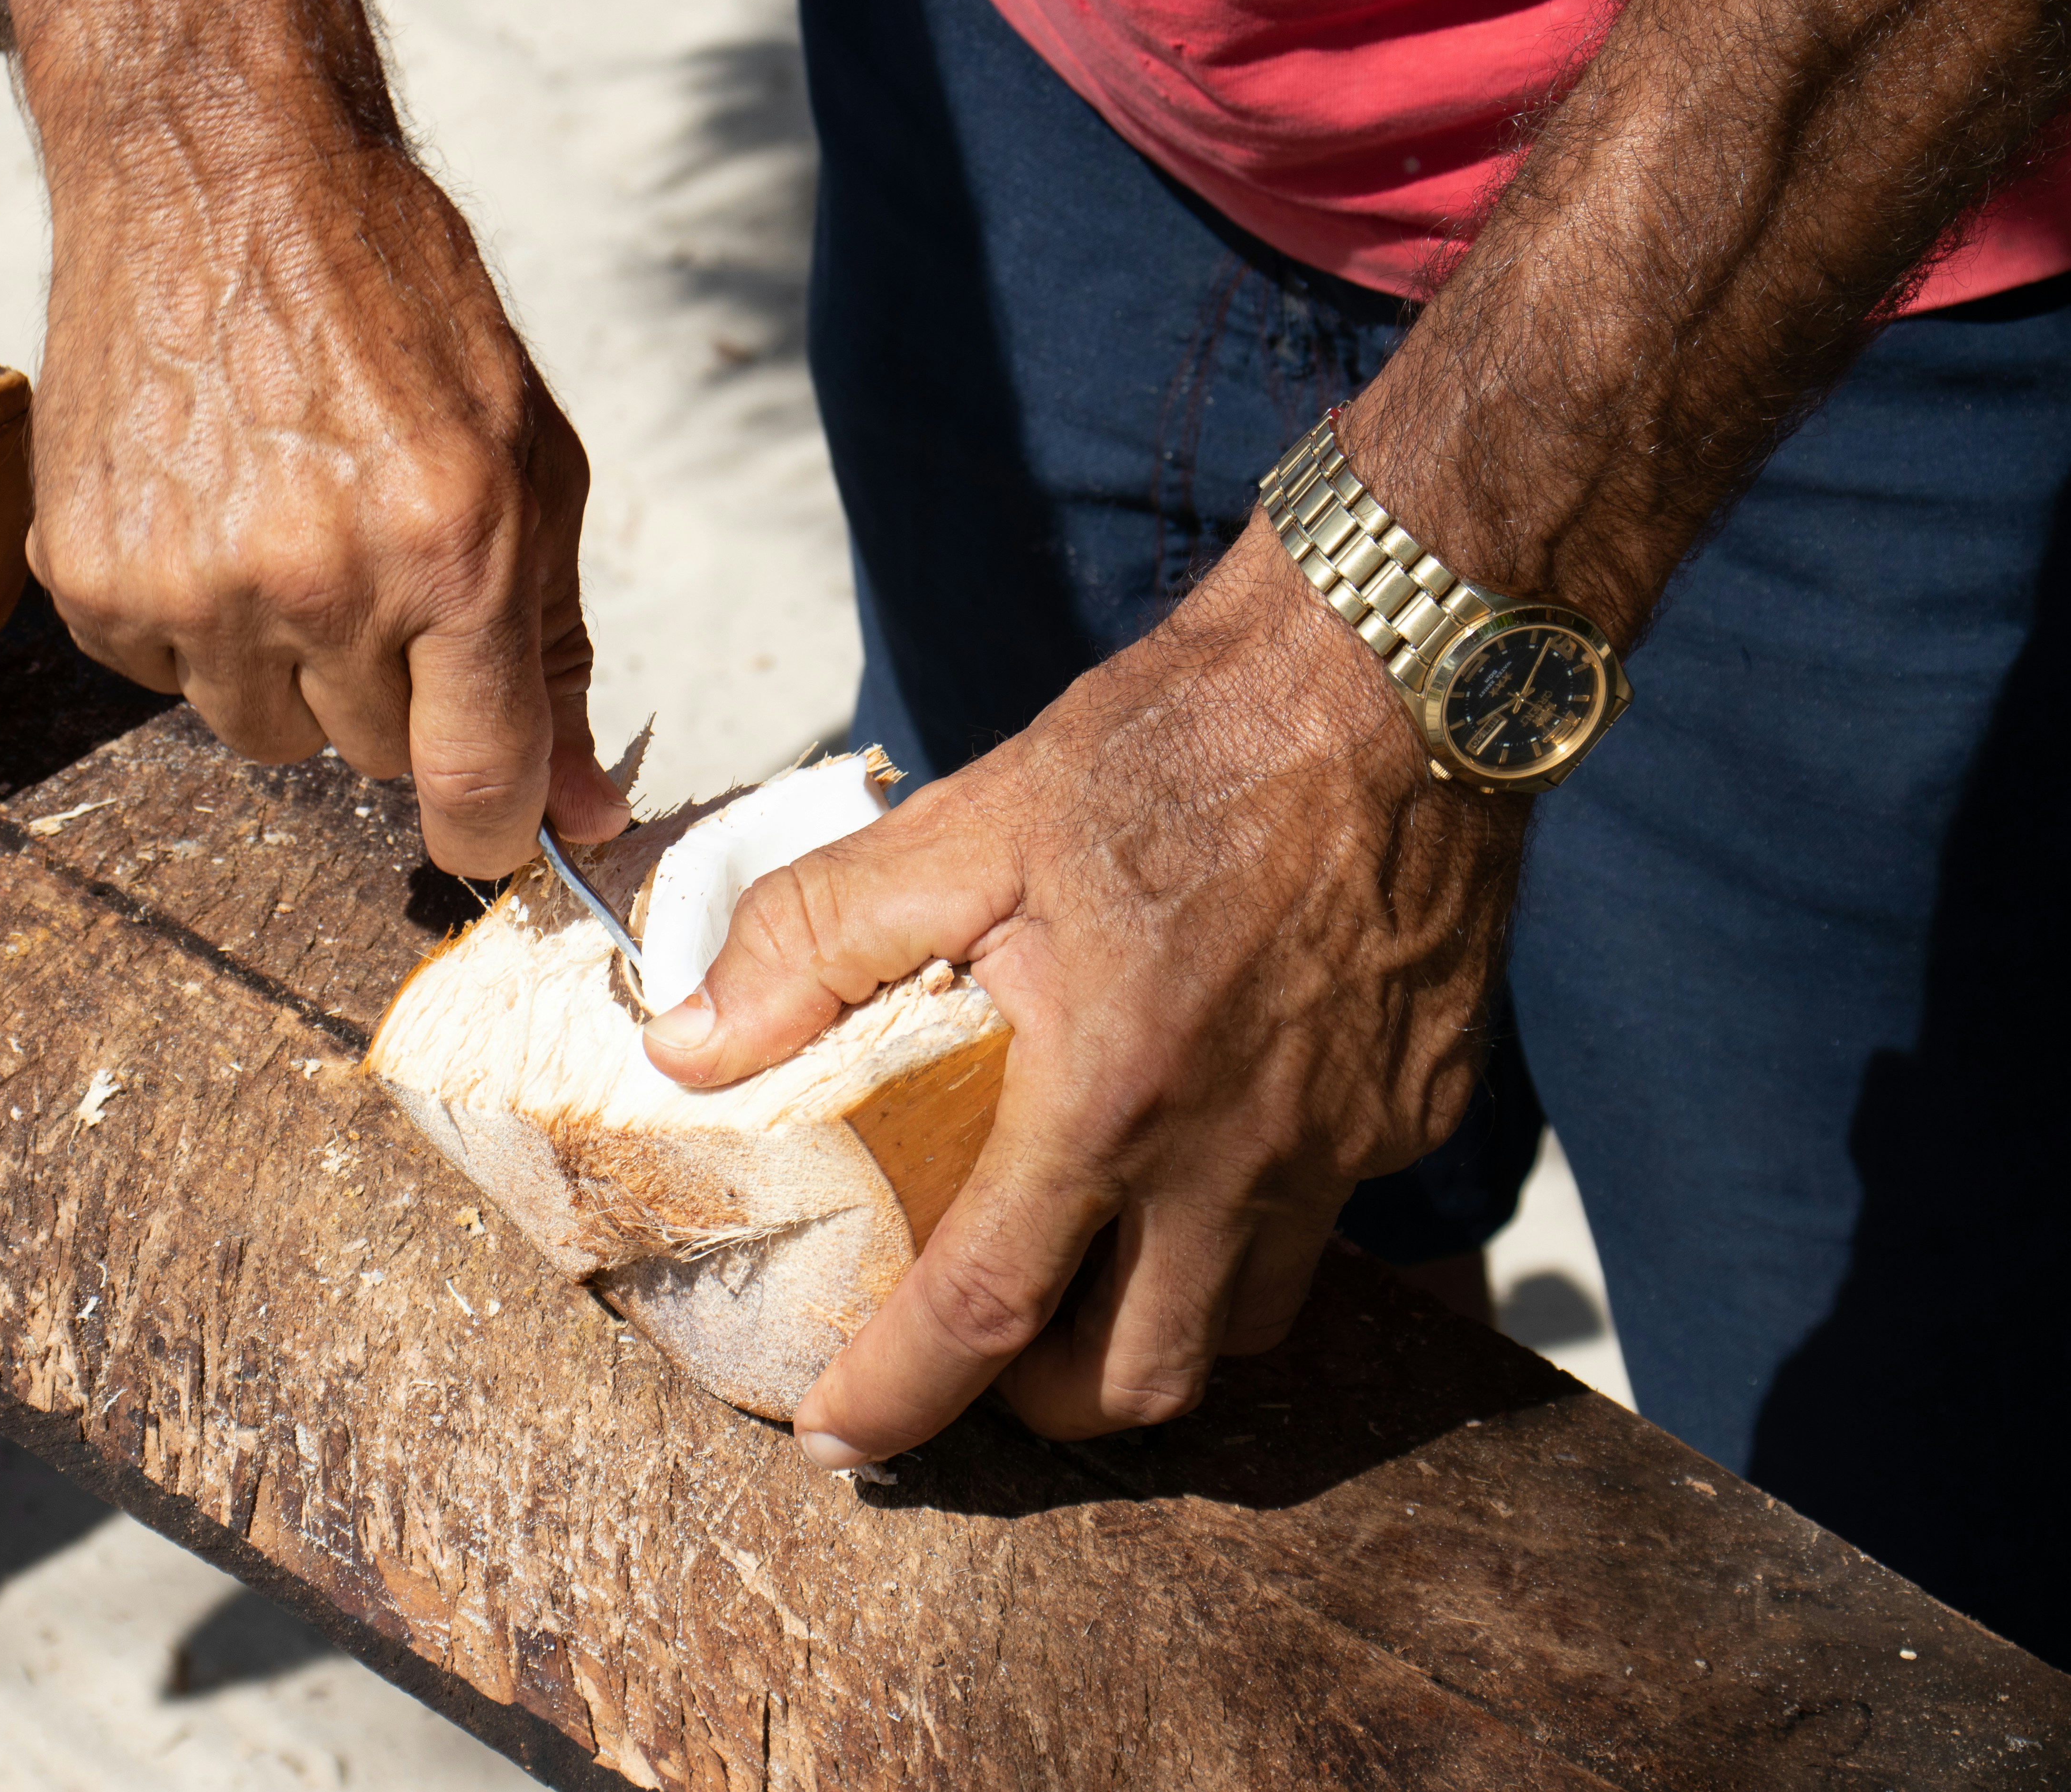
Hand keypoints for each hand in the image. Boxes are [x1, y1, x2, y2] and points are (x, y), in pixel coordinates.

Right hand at [0, 0, 628, 877]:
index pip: (476, 781)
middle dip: (393, 691)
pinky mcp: (91, 578)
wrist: (218, 173)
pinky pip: (165, 680)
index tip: (495, 828)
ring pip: (267, 735)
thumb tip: (582, 814)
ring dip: (289, 666)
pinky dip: (195, 623)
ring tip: (286, 525)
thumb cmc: (397, 308)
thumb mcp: (530, 463)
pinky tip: (207, 510)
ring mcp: (192, 583)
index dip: (496, 829)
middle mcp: (318, 578)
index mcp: (453, 548)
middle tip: (376, 561)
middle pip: (374, 759)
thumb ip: (554, 649)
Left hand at [640, 524, 1527, 1464]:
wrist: (1396, 674)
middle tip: (980, 1354)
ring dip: (1155, 1324)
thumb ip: (816, 941)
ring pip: (1246, 1320)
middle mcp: (1243, 1152)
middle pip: (1140, 1379)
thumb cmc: (1177, 742)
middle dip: (1041, 1402)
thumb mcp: (970, 823)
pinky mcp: (1420, 1104)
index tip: (841, 1438)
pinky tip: (1209, 1135)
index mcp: (1115, 1096)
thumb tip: (692, 1044)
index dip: (900, 1397)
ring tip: (1092, 1262)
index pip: (987, 1316)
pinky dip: (1251, 1217)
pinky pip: (1328, 1216)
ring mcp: (1348, 1139)